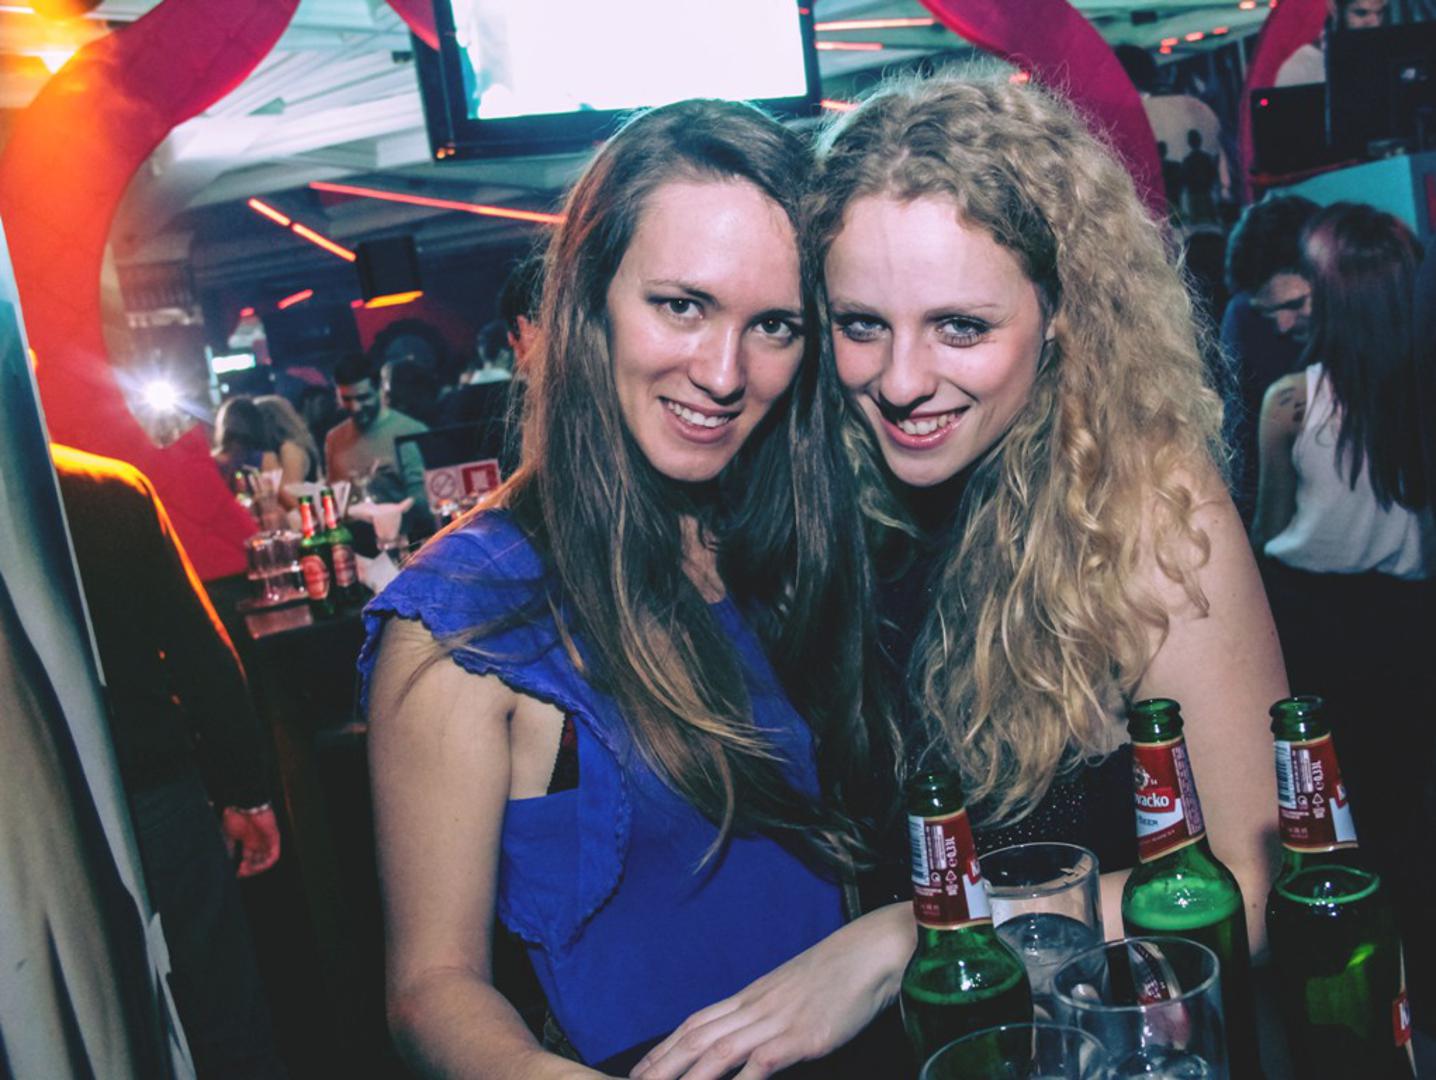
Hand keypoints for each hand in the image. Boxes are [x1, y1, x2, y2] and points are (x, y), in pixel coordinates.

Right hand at [220, 805, 281, 877]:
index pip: (249, 859)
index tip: (234, 874)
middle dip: (249, 869)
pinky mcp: (274, 838)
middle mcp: (260, 842)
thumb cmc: (236, 816)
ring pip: (265, 860)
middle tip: (239, 872)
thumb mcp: (229, 835)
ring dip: (256, 868)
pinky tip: (255, 866)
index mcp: (250, 840)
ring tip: (245, 869)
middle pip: (257, 861)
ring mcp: (267, 840)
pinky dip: (265, 863)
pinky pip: (273, 856)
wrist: (245, 804)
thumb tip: (225, 862)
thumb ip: (229, 848)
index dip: (243, 868)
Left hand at [630, 903, 913, 1079]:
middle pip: (696, 1036)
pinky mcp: (801, 1037)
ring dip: (686, 1076)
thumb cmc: (840, 974)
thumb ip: (770, 1013)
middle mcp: (756, 1007)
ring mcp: (776, 1021)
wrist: (872, 952)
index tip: (640, 1068)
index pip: (697, 1021)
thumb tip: (754, 1036)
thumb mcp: (795, 992)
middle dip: (661, 1064)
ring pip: (717, 1051)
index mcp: (753, 996)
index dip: (666, 1046)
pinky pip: (760, 1064)